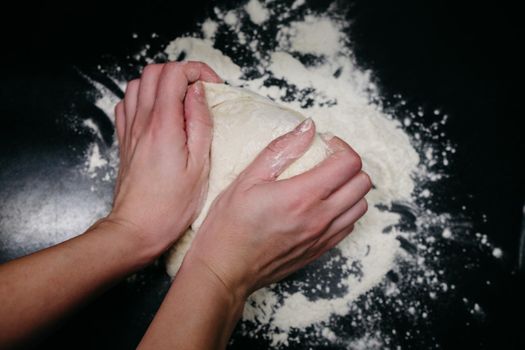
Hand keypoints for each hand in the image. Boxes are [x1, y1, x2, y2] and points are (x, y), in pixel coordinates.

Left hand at [106, 61, 221, 258]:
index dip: (197, 72)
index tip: (213, 87)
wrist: (137, 229)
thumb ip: (200, 123)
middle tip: (199, 92)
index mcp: (164, 125)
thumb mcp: (200, 165)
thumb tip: (199, 92)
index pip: (174, 74)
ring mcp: (129, 130)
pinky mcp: (124, 141)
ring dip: (161, 84)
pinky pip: (126, 104)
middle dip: (181, 73)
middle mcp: (142, 122)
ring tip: (180, 101)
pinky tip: (158, 114)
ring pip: (137, 84)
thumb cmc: (171, 205)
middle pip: (154, 72)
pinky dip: (143, 99)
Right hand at [185, 118, 371, 299]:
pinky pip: (349, 226)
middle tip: (326, 160)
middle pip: (362, 183)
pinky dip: (344, 210)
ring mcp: (323, 237)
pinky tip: (322, 205)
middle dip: (348, 165)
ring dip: (350, 188)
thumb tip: (307, 127)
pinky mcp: (320, 250)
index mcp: (302, 195)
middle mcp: (320, 217)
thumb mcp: (247, 179)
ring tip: (326, 183)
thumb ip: (280, 150)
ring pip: (361, 206)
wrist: (226, 269)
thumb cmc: (229, 225)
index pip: (349, 164)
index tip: (324, 145)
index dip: (341, 147)